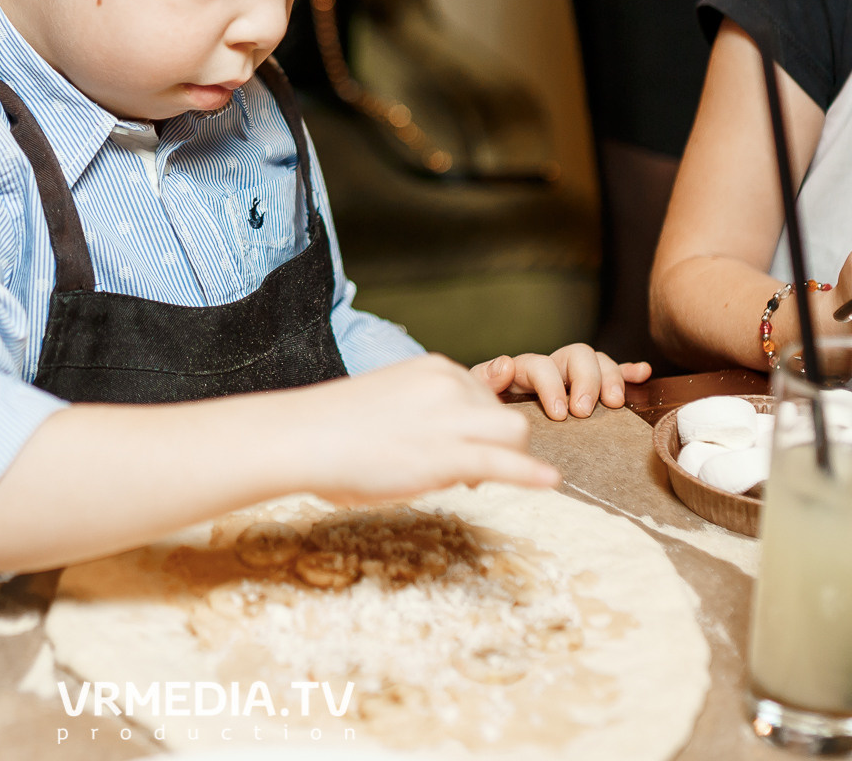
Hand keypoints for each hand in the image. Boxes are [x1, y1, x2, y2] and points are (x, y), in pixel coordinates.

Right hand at [280, 354, 561, 504]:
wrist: (301, 437)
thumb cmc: (329, 428)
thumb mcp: (385, 400)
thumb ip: (418, 412)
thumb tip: (435, 443)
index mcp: (432, 369)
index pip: (481, 393)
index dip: (476, 426)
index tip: (455, 446)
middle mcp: (448, 384)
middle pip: (505, 411)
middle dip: (494, 441)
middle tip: (464, 473)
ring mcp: (449, 418)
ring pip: (514, 431)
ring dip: (508, 456)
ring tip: (475, 480)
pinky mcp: (446, 454)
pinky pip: (504, 462)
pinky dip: (530, 473)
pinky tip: (550, 482)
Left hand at [472, 344, 650, 420]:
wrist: (484, 428)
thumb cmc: (482, 416)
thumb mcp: (475, 399)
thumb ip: (484, 382)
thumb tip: (505, 365)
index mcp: (521, 371)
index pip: (539, 364)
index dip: (551, 385)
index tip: (560, 414)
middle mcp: (550, 368)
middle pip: (576, 355)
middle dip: (585, 380)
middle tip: (585, 410)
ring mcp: (570, 376)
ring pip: (596, 361)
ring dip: (610, 377)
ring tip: (615, 403)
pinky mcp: (588, 388)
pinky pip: (612, 373)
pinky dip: (627, 372)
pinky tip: (642, 373)